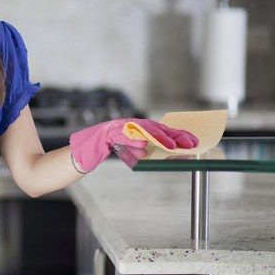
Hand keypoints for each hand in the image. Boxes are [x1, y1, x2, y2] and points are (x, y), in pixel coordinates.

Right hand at [69, 118, 198, 172]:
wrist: (81, 151)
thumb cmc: (105, 150)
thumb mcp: (128, 151)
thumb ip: (139, 149)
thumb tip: (148, 150)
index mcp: (135, 127)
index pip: (160, 129)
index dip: (177, 133)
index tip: (192, 139)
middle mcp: (129, 124)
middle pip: (155, 126)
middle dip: (174, 134)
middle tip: (190, 142)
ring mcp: (119, 127)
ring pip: (143, 129)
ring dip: (159, 137)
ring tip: (172, 145)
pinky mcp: (108, 133)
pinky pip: (124, 135)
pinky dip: (134, 139)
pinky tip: (144, 144)